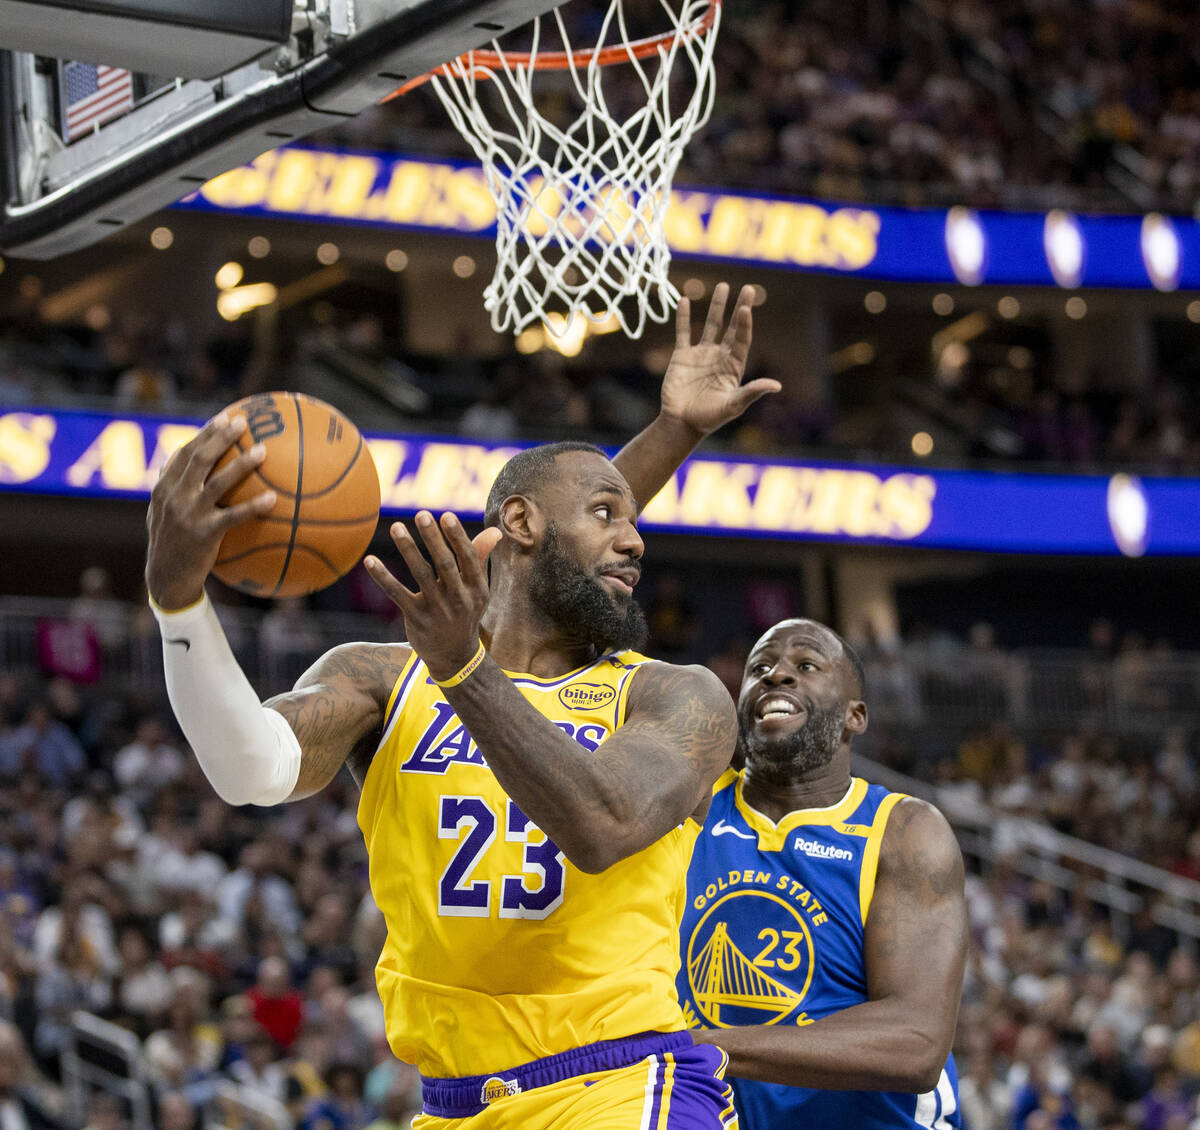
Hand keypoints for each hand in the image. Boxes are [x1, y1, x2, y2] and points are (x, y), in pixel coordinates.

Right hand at [145, 412, 275, 609]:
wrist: (166, 578)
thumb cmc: (171, 543)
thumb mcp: (162, 512)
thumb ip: (173, 487)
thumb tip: (187, 461)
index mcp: (165, 487)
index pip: (185, 452)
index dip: (205, 433)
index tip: (226, 417)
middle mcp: (174, 496)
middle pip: (199, 458)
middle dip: (221, 437)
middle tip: (244, 422)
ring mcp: (188, 514)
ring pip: (217, 482)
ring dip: (241, 464)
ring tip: (263, 450)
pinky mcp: (204, 534)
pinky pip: (233, 516)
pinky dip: (253, 506)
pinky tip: (274, 499)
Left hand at [364, 512, 502, 680]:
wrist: (455, 657)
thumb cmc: (465, 613)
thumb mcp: (478, 590)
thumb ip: (480, 559)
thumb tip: (494, 531)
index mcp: (477, 588)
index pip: (468, 558)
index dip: (457, 537)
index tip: (446, 515)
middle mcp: (459, 598)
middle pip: (445, 563)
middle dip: (433, 538)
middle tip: (421, 514)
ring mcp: (437, 609)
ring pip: (421, 574)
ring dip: (408, 549)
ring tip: (397, 527)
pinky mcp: (417, 618)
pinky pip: (397, 593)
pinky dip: (382, 577)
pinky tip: (370, 560)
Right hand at [660, 282, 779, 437]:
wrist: (681, 423)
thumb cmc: (709, 418)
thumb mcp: (733, 406)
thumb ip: (752, 393)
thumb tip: (777, 385)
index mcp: (734, 366)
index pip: (742, 339)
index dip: (745, 324)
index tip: (746, 307)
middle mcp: (720, 356)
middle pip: (732, 327)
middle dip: (739, 307)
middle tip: (748, 288)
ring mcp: (701, 354)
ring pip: (710, 325)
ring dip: (716, 306)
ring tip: (722, 285)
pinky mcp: (682, 356)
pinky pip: (684, 332)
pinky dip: (683, 317)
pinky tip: (685, 300)